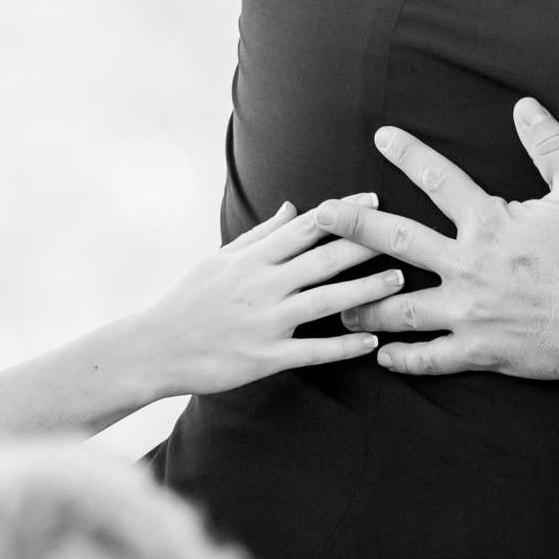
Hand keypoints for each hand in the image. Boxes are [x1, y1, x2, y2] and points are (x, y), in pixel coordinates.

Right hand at [130, 200, 391, 397]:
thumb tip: (294, 205)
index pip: (304, 228)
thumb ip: (261, 235)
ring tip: (398, 281)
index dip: (342, 212)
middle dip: (364, 245)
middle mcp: (260, 286)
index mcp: (251, 259)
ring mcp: (264, 323)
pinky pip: (312, 352)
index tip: (374, 199)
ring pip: (324, 302)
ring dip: (365, 290)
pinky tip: (372, 342)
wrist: (155, 348)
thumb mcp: (220, 260)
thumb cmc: (190, 300)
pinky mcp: (264, 358)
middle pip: (321, 259)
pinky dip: (344, 346)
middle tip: (404, 235)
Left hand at [311, 99, 558, 380]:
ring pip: (399, 308)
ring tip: (335, 302)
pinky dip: (403, 358)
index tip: (381, 137)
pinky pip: (431, 357)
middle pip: (396, 240)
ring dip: (363, 303)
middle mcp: (468, 265)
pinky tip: (382, 356)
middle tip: (321, 215)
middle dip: (353, 225)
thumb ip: (551, 146)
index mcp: (490, 223)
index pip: (439, 178)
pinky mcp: (480, 349)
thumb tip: (527, 106)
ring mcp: (469, 311)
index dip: (408, 153)